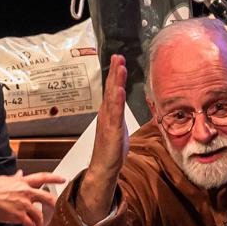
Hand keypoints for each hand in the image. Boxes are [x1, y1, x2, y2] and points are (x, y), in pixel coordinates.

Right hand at [0, 170, 64, 225]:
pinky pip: (29, 223)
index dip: (54, 178)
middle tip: (58, 209)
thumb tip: (20, 173)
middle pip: (47, 197)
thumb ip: (15, 178)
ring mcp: (23, 204)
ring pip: (39, 214)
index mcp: (23, 183)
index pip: (42, 177)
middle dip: (54, 204)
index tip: (62, 179)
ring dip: (41, 223)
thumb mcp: (4, 180)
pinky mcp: (19, 215)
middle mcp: (26, 192)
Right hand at [74, 55, 128, 223]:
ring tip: (119, 67)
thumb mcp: (119, 128)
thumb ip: (119, 115)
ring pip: (112, 99)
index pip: (112, 90)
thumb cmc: (112, 151)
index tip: (118, 60)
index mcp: (109, 114)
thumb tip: (122, 106)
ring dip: (115, 82)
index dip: (115, 75)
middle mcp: (106, 115)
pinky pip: (114, 115)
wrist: (104, 169)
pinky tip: (118, 91)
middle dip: (114, 72)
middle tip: (117, 56)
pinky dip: (116, 102)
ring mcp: (108, 123)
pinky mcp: (112, 133)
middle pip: (110, 89)